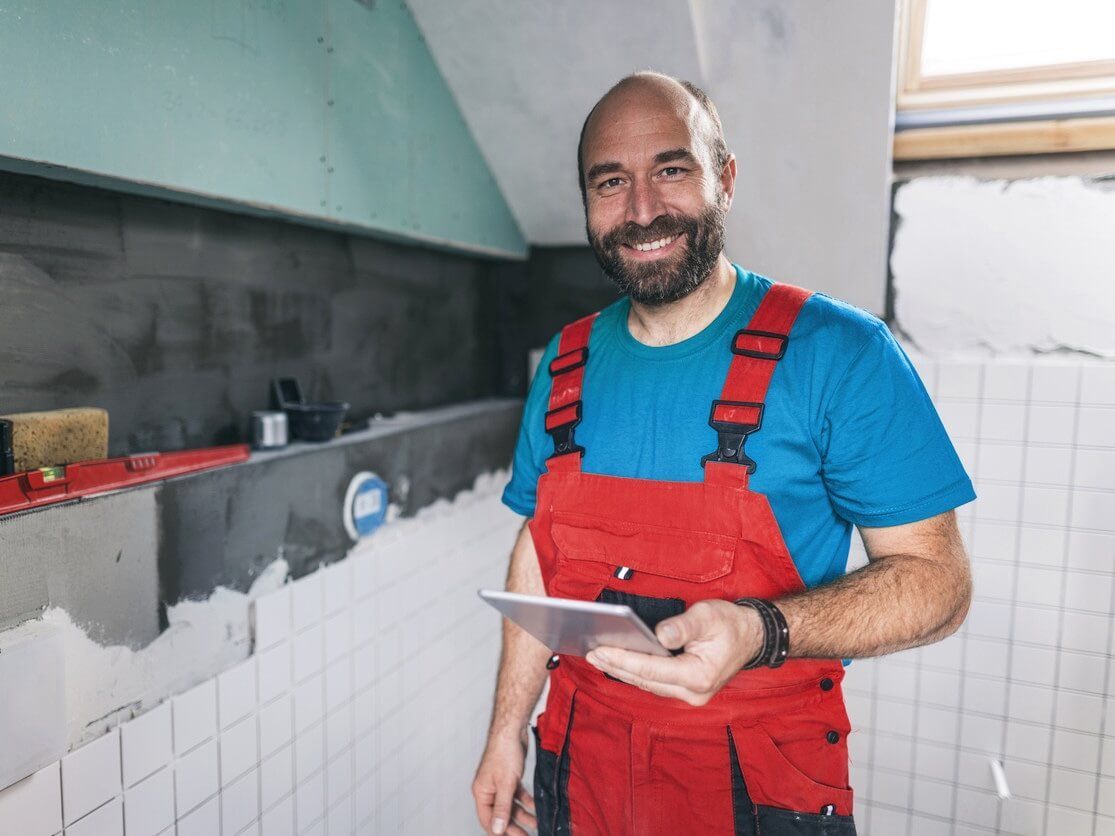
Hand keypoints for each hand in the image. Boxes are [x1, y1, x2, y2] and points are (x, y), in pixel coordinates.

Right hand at [471, 729, 537, 834]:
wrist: (513, 730)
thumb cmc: (504, 752)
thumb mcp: (506, 784)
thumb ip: (503, 808)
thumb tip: (498, 829)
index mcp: (481, 792)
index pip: (488, 819)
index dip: (499, 832)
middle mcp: (489, 789)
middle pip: (500, 814)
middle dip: (513, 826)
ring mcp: (500, 783)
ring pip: (510, 805)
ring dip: (522, 814)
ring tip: (535, 824)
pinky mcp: (510, 777)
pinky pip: (517, 794)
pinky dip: (526, 801)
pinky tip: (535, 807)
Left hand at [585, 598, 761, 705]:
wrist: (752, 637)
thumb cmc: (730, 624)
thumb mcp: (708, 617)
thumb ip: (683, 627)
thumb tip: (658, 635)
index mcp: (699, 676)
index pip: (653, 669)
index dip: (625, 660)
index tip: (601, 650)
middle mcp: (693, 692)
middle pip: (646, 680)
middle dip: (617, 666)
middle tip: (591, 652)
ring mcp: (690, 695)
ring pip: (648, 684)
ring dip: (623, 670)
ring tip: (597, 656)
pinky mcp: (686, 690)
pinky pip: (655, 683)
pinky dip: (635, 672)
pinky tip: (618, 661)